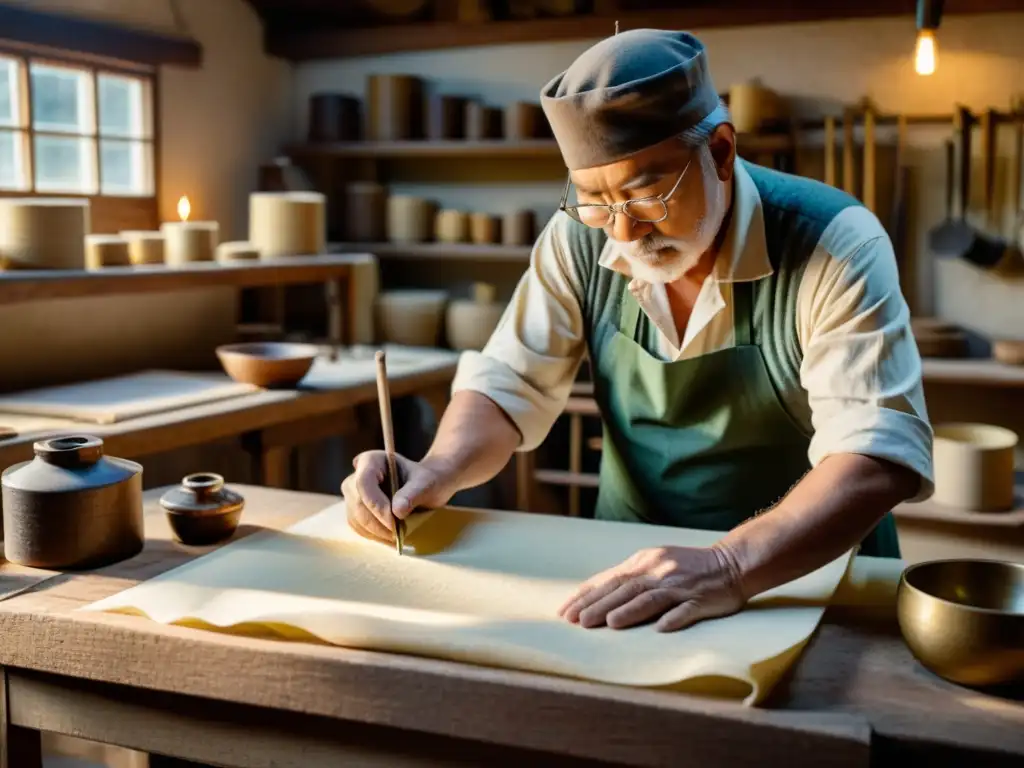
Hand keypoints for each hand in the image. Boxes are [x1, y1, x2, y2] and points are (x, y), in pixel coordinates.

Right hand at [340, 452, 455, 542]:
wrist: (425, 488)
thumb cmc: (426, 481)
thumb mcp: (426, 484)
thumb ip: (412, 493)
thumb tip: (397, 511)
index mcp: (371, 460)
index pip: (364, 483)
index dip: (376, 504)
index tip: (393, 522)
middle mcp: (357, 475)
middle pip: (358, 503)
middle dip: (377, 522)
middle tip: (398, 534)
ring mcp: (353, 494)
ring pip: (356, 518)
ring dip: (376, 532)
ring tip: (397, 535)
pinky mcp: (355, 511)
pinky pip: (359, 527)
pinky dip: (374, 535)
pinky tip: (390, 536)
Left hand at [558, 545, 745, 631]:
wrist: (731, 563)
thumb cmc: (686, 566)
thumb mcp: (654, 563)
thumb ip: (628, 576)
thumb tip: (594, 593)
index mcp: (644, 561)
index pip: (609, 579)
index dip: (586, 595)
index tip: (564, 610)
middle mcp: (659, 570)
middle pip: (624, 589)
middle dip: (598, 605)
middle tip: (575, 621)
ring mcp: (681, 585)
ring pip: (651, 598)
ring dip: (628, 611)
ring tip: (607, 624)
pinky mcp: (702, 599)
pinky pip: (686, 610)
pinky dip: (673, 619)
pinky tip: (660, 630)